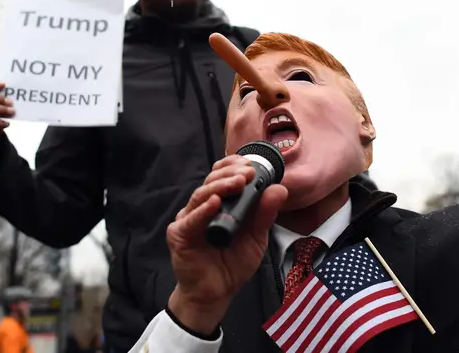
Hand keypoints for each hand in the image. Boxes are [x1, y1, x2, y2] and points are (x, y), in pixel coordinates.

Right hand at [167, 155, 287, 333]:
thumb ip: (265, 214)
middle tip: (248, 173)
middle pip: (211, 181)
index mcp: (219, 204)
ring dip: (220, 186)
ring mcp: (189, 220)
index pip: (221, 175)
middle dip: (231, 174)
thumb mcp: (256, 237)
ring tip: (238, 182)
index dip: (234, 166)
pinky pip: (191, 219)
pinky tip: (214, 203)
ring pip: (201, 195)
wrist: (215, 294)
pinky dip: (203, 210)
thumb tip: (279, 189)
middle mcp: (201, 207)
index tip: (251, 164)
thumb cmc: (231, 265)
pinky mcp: (179, 235)